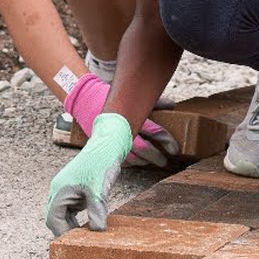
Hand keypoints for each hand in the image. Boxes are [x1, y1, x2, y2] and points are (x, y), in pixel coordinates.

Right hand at [45, 112, 131, 236]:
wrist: (107, 144)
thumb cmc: (100, 162)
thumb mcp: (99, 188)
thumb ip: (96, 210)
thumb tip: (97, 231)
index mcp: (59, 190)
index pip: (53, 219)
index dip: (62, 233)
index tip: (74, 244)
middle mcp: (59, 190)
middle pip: (55, 218)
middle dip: (65, 231)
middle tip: (79, 244)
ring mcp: (67, 190)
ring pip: (62, 215)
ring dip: (71, 226)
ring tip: (84, 238)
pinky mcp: (75, 189)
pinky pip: (71, 209)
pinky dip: (76, 219)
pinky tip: (88, 225)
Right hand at [64, 72, 178, 166]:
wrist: (84, 99)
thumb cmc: (110, 95)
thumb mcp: (131, 95)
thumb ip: (153, 103)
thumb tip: (172, 105)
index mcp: (131, 116)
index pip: (154, 131)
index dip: (166, 140)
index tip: (174, 148)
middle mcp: (122, 130)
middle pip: (143, 148)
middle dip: (156, 156)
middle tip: (165, 160)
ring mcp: (111, 139)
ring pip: (131, 158)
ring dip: (144, 162)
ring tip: (151, 162)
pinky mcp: (103, 145)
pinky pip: (118, 159)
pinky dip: (129, 162)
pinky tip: (137, 162)